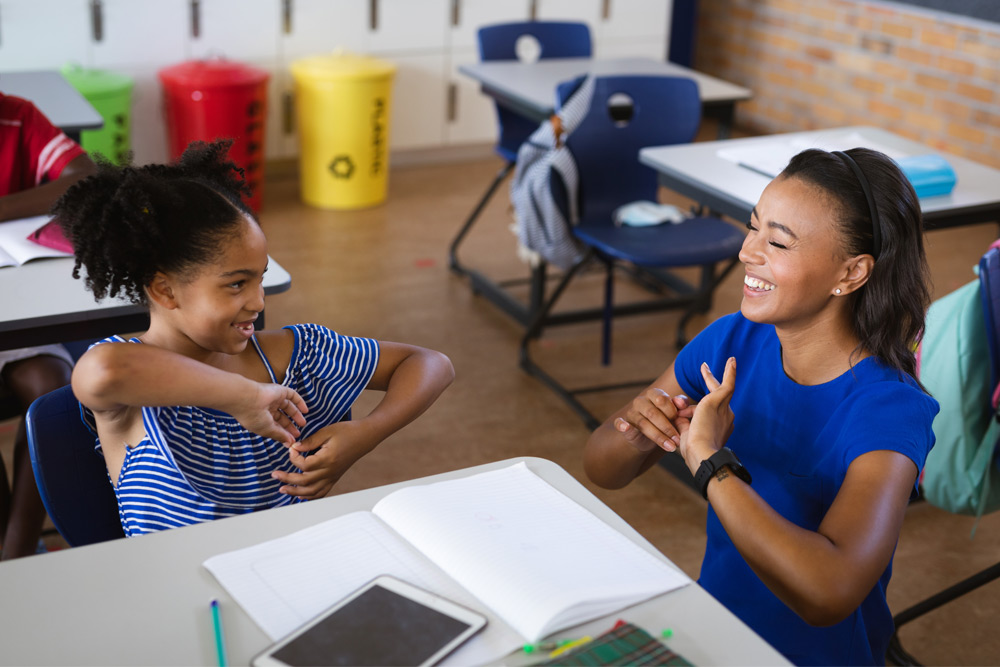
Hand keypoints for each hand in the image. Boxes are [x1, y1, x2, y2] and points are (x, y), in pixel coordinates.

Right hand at [232, 382, 307, 446]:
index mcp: (261, 418)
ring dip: (296, 415)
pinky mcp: (280, 390)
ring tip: (303, 424)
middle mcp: (266, 408)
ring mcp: (273, 399)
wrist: (247, 399)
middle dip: (289, 426)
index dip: (283, 433)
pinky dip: (300, 402)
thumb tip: (290, 443)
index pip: (274, 426)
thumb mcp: (268, 429)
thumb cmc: (253, 417)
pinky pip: (292, 395)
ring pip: (288, 407)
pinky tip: (306, 410)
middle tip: (298, 434)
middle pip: (281, 417)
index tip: (291, 441)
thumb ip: (280, 435)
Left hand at [271, 420, 374, 499]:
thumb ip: (310, 441)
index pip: (304, 465)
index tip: (292, 448)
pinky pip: (322, 492)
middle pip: (304, 482)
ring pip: (312, 492)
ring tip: (283, 489)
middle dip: (287, 479)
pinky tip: (300, 494)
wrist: (364, 437)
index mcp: (327, 459)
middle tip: (275, 475)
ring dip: (296, 492)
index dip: (293, 457)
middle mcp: (330, 471)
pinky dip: (310, 496)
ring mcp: (333, 476)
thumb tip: (295, 448)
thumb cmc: (348, 432)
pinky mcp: (334, 477)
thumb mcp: (327, 431)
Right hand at [614, 387, 694, 452]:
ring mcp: (631, 413)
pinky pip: (619, 423)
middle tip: (677, 440)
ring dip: (658, 437)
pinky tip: (626, 428)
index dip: (672, 413)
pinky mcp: (623, 424)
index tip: (682, 425)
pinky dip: (622, 425)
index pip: (662, 400)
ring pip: (643, 423)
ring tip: (670, 447)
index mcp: (653, 394)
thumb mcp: (675, 413)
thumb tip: (680, 402)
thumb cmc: (666, 422)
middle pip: (652, 413)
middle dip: (667, 428)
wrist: (650, 438)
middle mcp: (640, 401)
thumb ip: (680, 405)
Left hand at [678, 358, 736, 472]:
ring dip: (708, 378)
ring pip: (716, 390)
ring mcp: (724, 409)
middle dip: (705, 387)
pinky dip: (730, 372)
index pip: (706, 413)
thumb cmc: (694, 451)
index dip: (692, 411)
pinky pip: (728, 383)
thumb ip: (683, 422)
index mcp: (719, 427)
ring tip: (703, 365)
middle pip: (711, 399)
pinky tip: (732, 360)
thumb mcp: (686, 435)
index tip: (686, 411)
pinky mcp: (718, 401)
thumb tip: (678, 413)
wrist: (702, 454)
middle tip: (704, 369)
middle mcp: (726, 417)